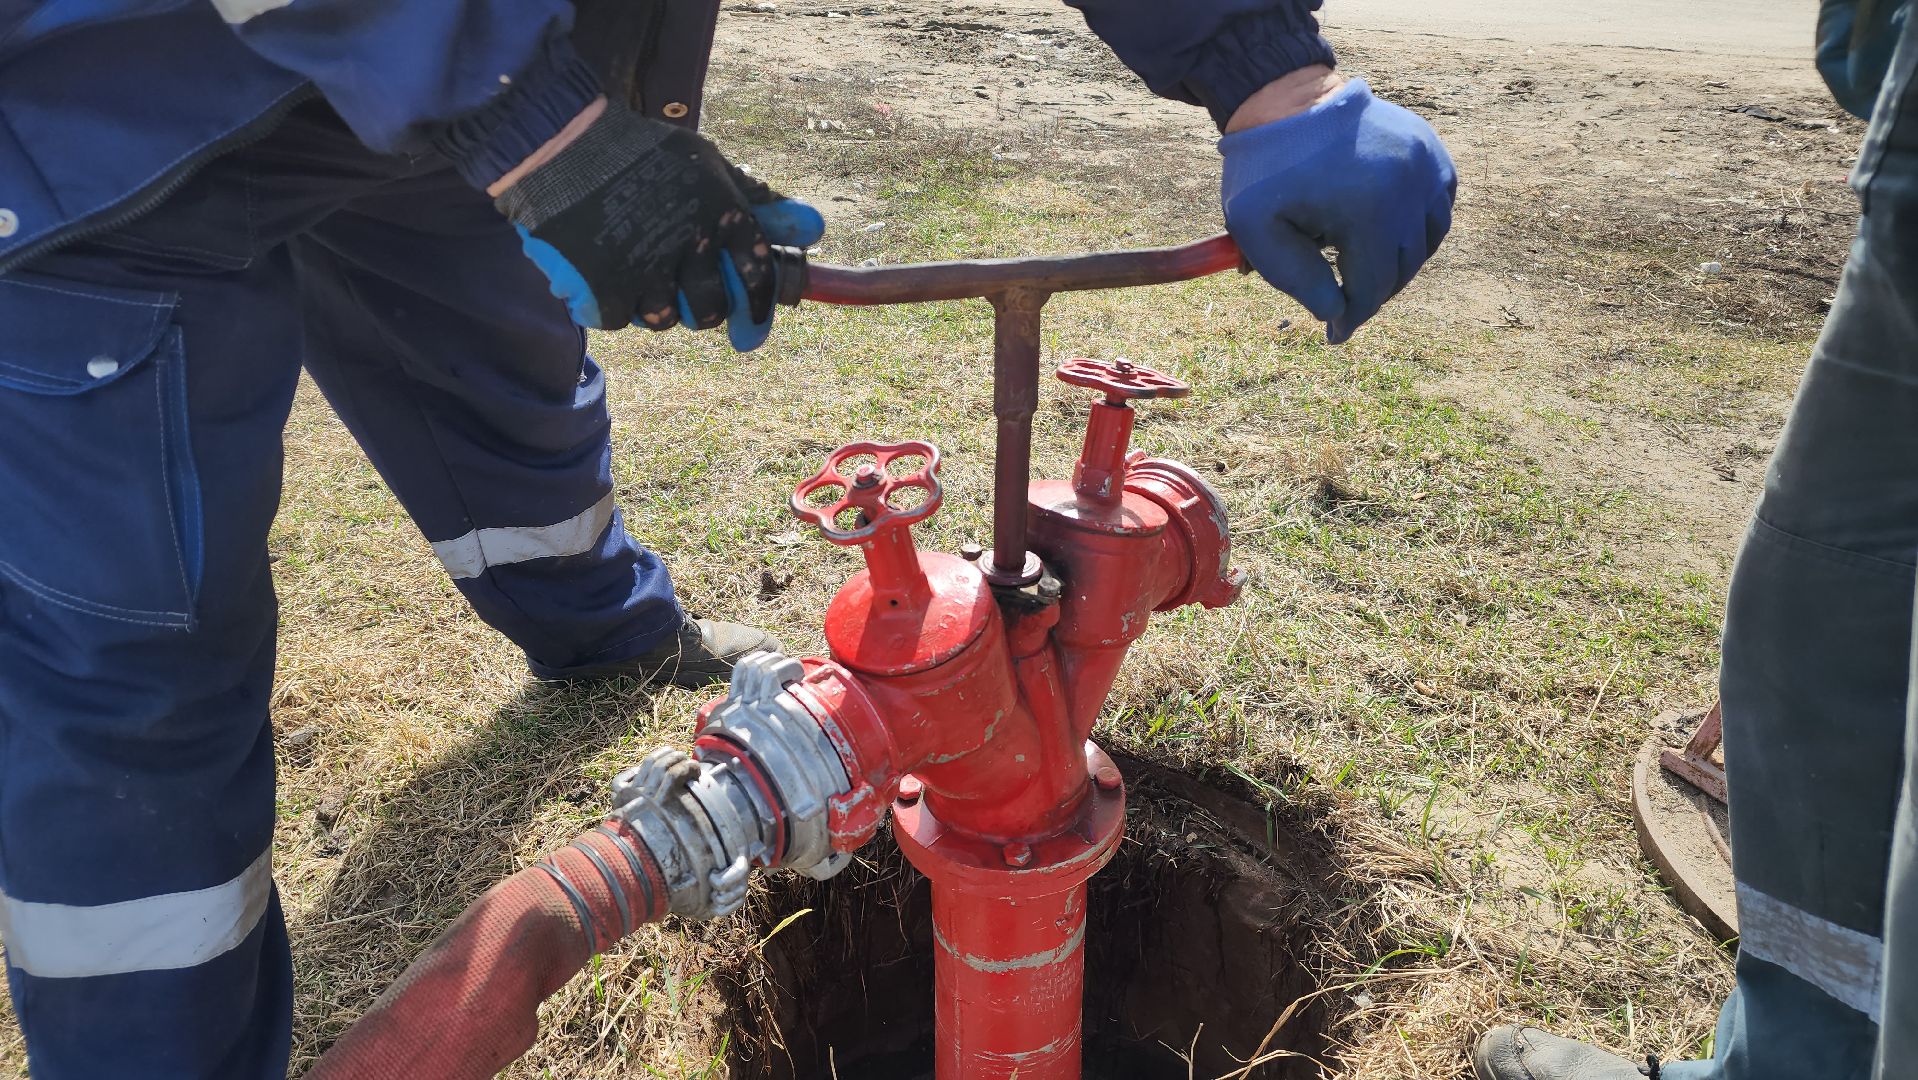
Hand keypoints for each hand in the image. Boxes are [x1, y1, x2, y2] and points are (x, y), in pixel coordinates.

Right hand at [494, 104, 823, 350]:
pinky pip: (620, 319)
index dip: (759, 309)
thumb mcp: (707, 165)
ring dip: (657, 302)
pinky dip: (615, 301)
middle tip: (683, 285)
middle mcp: (689, 251)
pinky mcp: (602, 292)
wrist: (561, 145)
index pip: (757, 281)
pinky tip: (605, 267)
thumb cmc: (640, 152)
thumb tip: (815, 228)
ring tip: (640, 267)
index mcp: (722, 219)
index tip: (752, 324)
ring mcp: (644, 275)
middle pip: (711, 313)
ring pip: (665, 320)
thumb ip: (758, 202)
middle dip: (704, 306)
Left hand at [1220, 72, 1455, 343]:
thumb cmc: (1263, 169)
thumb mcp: (1257, 230)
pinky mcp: (1432, 150)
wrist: (1284, 102)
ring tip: (1362, 265)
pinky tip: (1386, 232)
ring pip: (1427, 240)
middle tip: (1343, 301)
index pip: (1373, 287)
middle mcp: (1411, 186)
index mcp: (1371, 209)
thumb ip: (1296, 280)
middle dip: (1372, 291)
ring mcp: (1427, 164)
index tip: (1334, 335)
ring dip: (1398, 262)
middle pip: (1403, 268)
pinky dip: (1417, 227)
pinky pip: (1438, 206)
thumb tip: (1336, 312)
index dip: (1351, 317)